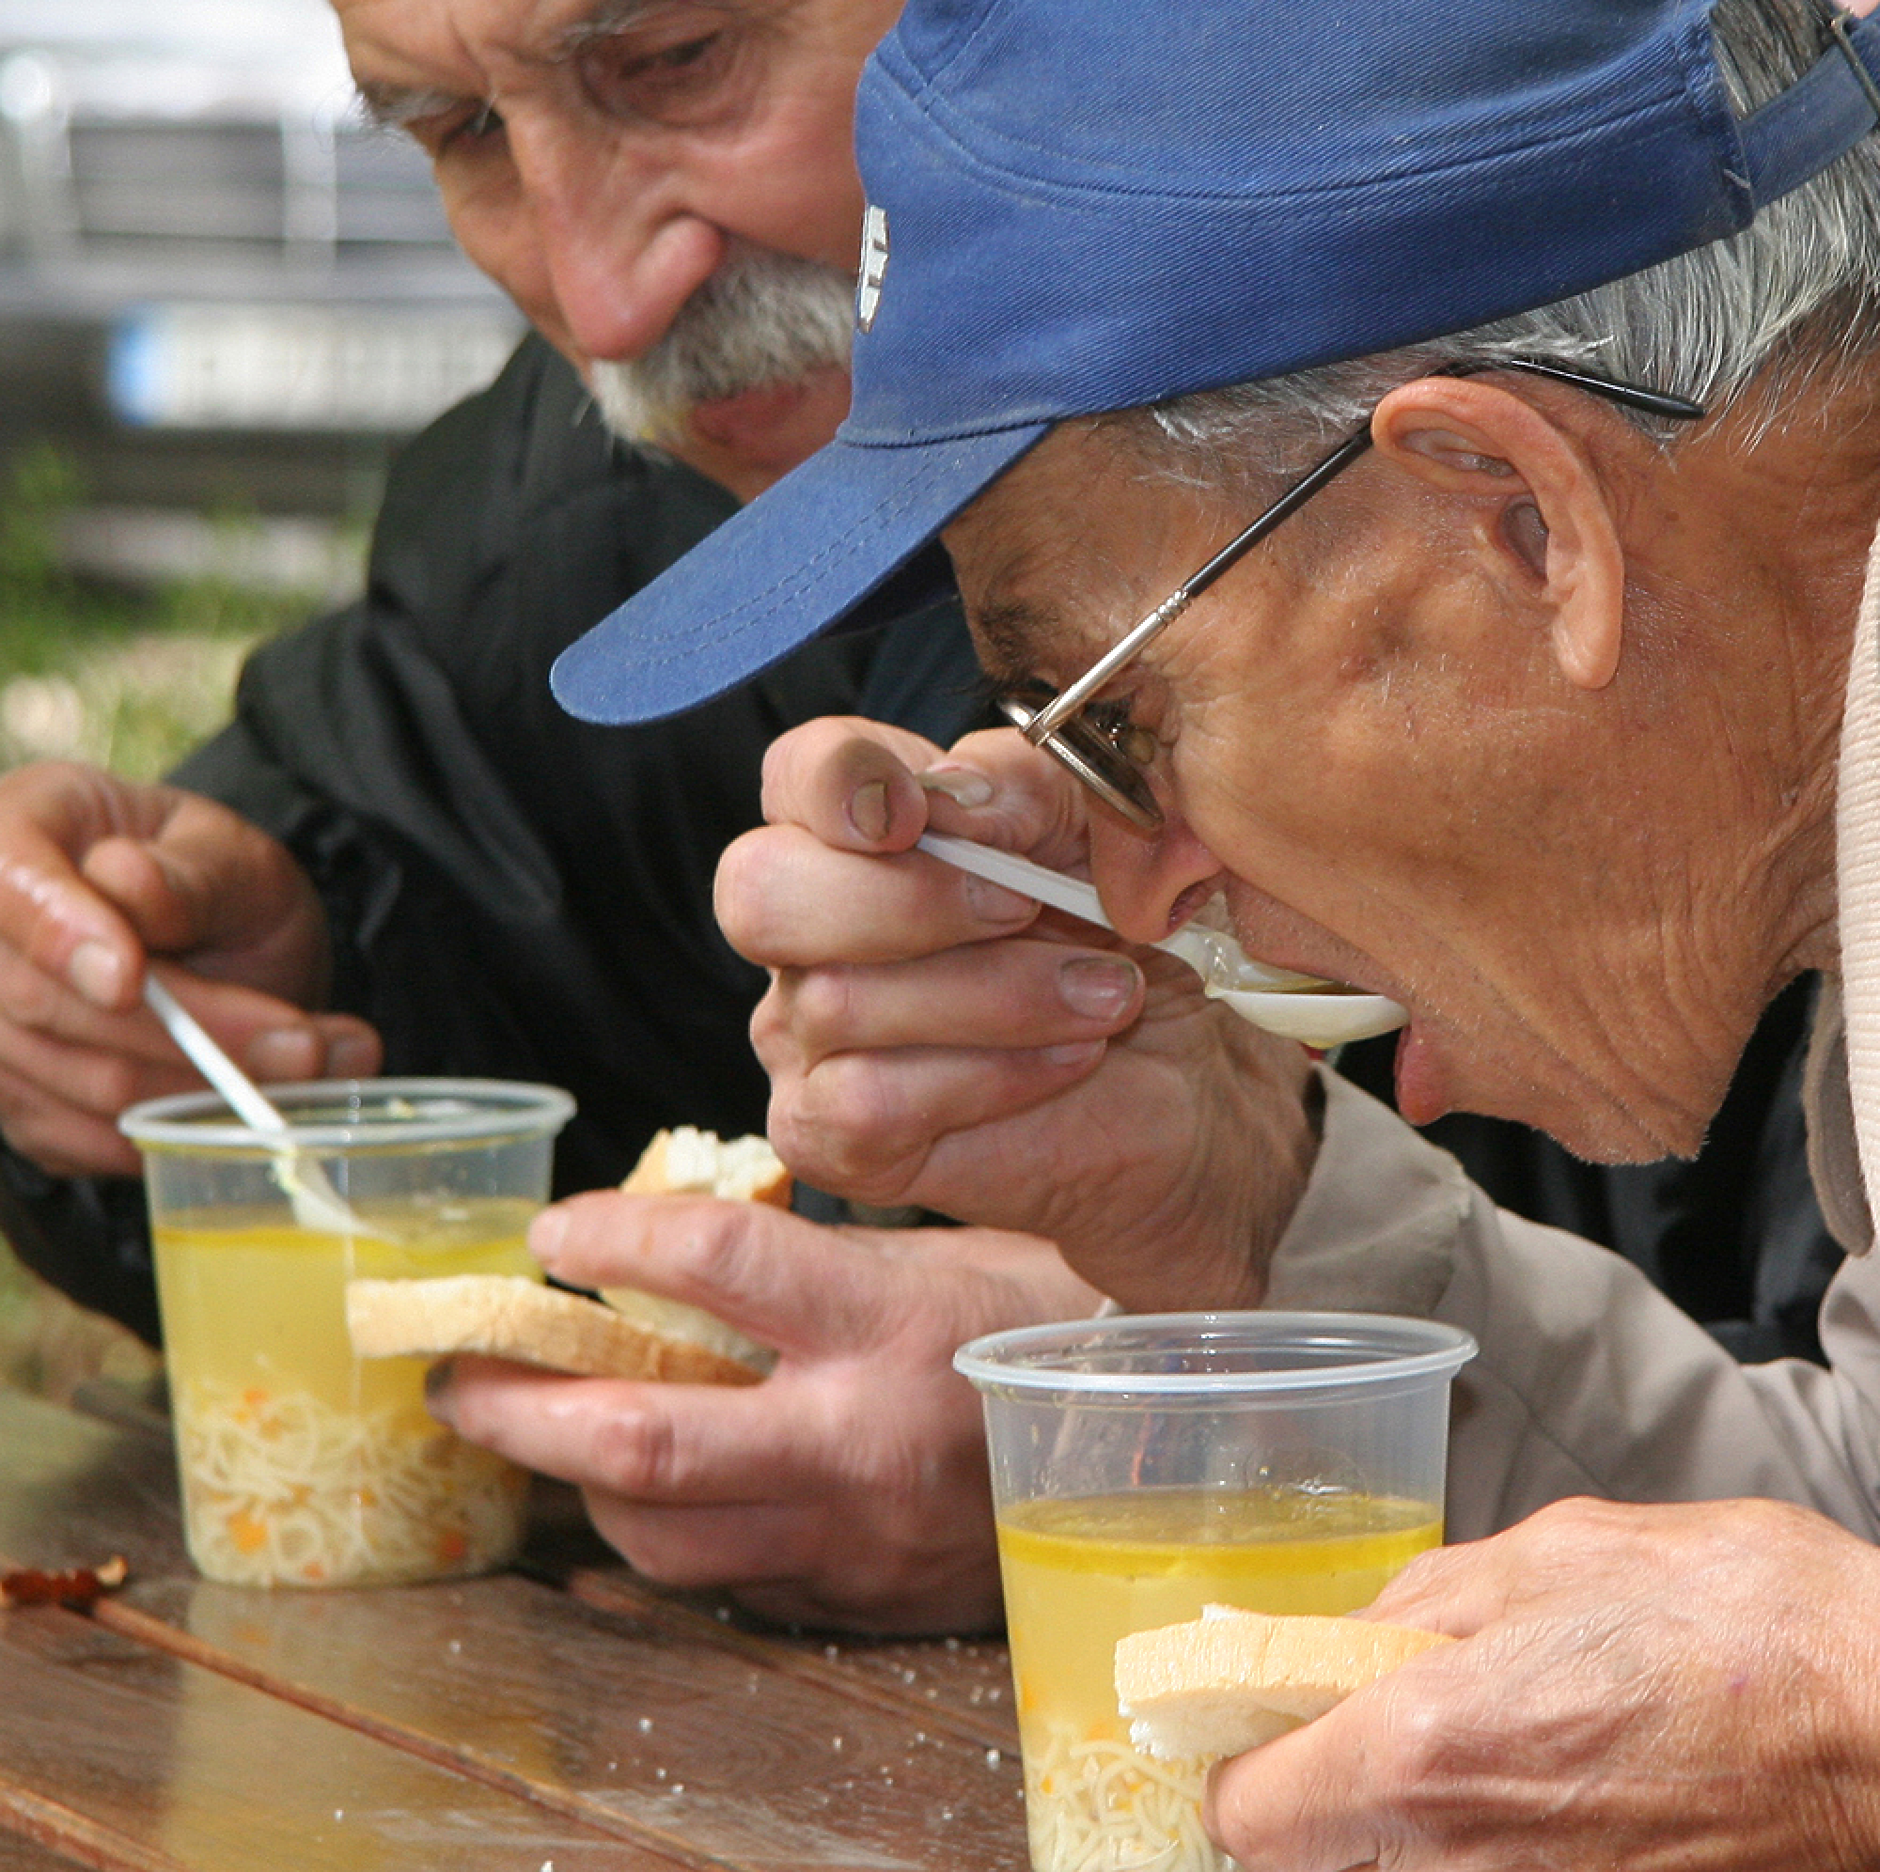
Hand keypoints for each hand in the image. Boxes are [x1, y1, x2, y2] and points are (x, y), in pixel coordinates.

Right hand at [0, 761, 380, 1175]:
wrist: (224, 948)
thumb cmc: (220, 887)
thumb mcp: (237, 860)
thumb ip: (189, 876)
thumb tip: (127, 884)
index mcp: (25, 824)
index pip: (6, 879)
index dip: (59, 934)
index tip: (129, 982)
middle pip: (40, 1000)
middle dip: (183, 1037)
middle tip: (304, 1046)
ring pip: (62, 1080)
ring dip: (193, 1092)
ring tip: (308, 1069)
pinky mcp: (12, 1095)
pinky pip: (71, 1135)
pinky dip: (164, 1132)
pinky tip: (238, 1110)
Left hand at [427, 1190, 1102, 1632]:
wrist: (1150, 1444)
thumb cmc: (1042, 1316)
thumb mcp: (936, 1248)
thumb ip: (810, 1253)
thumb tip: (670, 1245)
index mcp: (888, 1324)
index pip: (713, 1262)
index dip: (606, 1237)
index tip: (550, 1232)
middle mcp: (860, 1442)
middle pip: (643, 1441)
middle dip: (520, 1409)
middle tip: (457, 1374)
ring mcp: (853, 1538)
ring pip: (661, 1537)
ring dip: (574, 1483)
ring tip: (539, 1432)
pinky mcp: (855, 1597)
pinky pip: (724, 1579)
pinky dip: (662, 1531)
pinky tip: (644, 1488)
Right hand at [714, 717, 1318, 1310]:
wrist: (1182, 1073)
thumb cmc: (1118, 936)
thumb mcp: (1092, 827)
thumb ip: (1018, 788)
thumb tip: (953, 802)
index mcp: (850, 827)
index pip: (794, 773)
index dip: (836, 781)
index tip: (919, 812)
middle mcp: (800, 928)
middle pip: (762, 890)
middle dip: (906, 898)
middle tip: (1026, 906)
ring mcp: (799, 1037)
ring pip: (836, 1001)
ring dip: (997, 995)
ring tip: (1105, 994)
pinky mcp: (831, 1138)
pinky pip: (868, 1104)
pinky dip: (990, 1075)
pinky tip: (1070, 1057)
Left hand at [1208, 1496, 1879, 1869]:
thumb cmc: (1731, 1620)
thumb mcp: (1537, 1559)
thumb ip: (1406, 1611)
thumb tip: (1332, 1647)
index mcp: (1424, 1751)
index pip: (1248, 1816)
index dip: (1243, 1765)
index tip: (1264, 1728)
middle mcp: (1462, 1863)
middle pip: (1313, 1869)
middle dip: (1318, 1806)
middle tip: (1355, 1737)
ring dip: (1397, 1834)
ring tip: (1465, 1757)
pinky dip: (1474, 1851)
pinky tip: (1534, 1794)